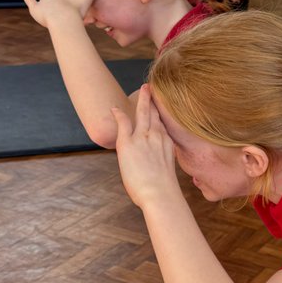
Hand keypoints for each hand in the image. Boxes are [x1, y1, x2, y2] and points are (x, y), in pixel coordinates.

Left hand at [111, 86, 180, 210]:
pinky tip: (115, 108)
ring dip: (142, 99)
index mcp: (166, 143)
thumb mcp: (166, 170)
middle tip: (150, 88)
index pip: (162, 123)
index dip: (159, 114)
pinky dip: (119, 114)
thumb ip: (160, 161)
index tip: (158, 107)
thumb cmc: (163, 189)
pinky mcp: (128, 142)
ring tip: (143, 89)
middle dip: (153, 99)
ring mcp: (143, 137)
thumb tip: (156, 166)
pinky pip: (123, 122)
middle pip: (155, 113)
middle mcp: (157, 136)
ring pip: (143, 112)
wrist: (160, 194)